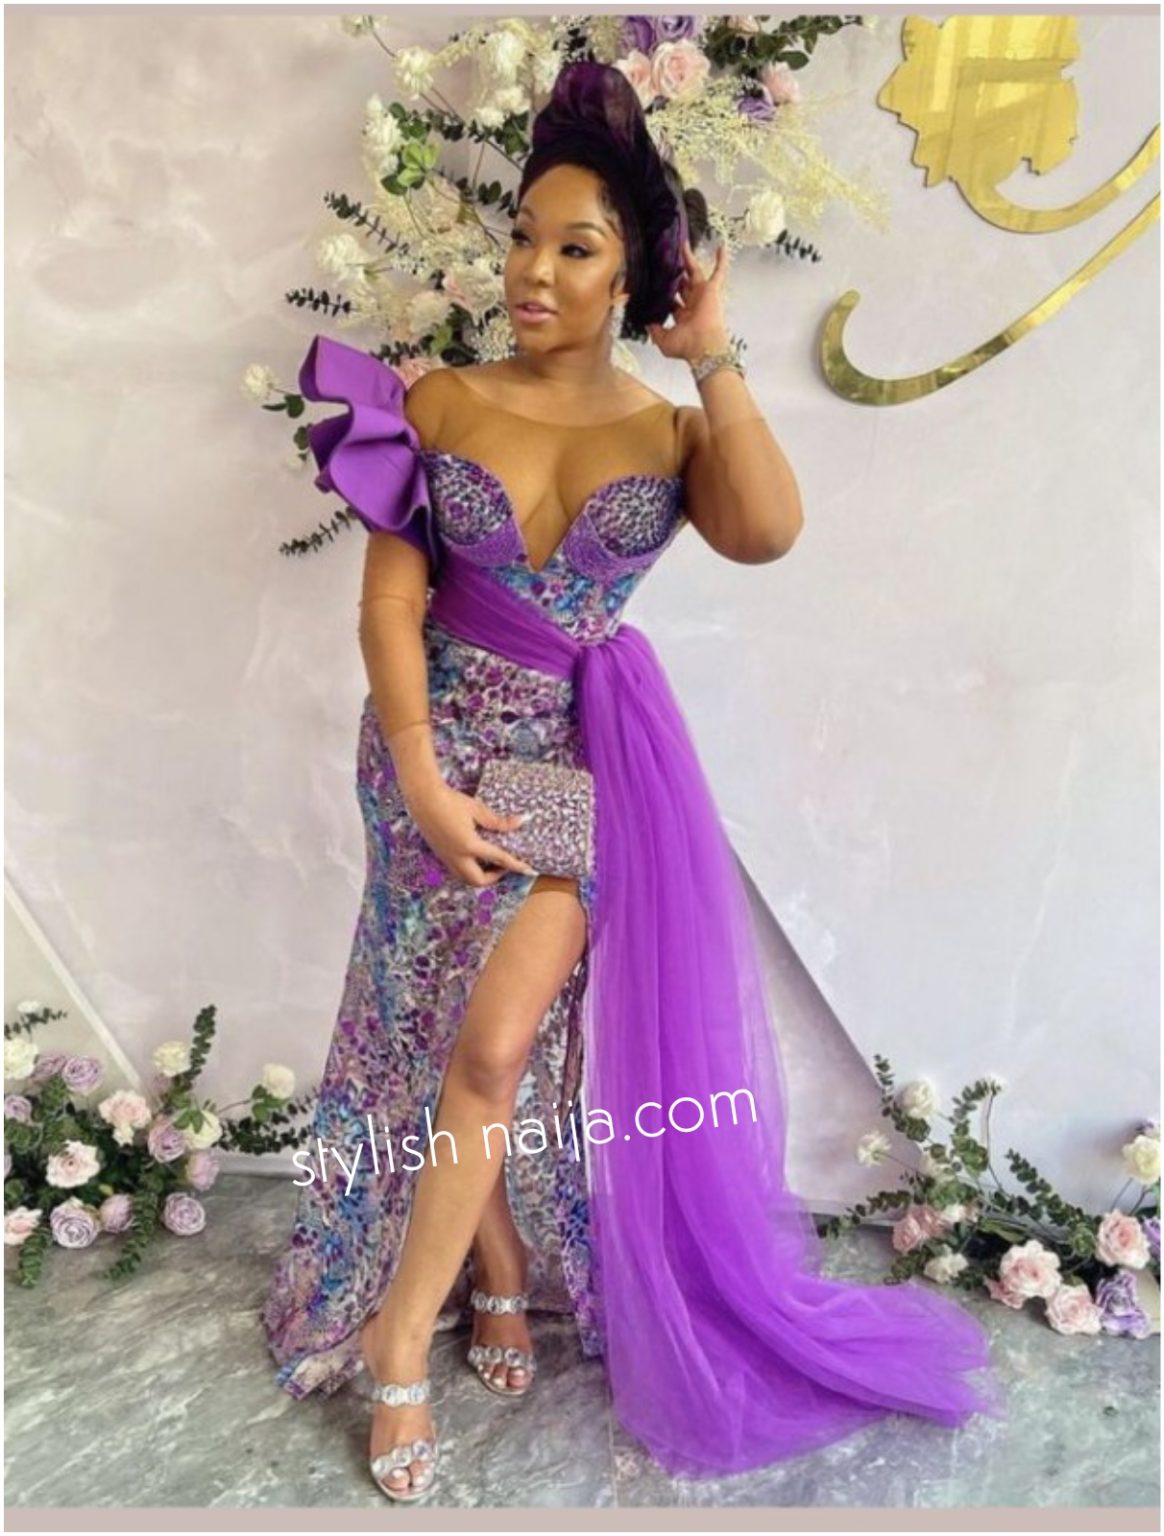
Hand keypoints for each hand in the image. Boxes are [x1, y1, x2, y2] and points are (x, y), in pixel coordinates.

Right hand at [407, 781, 536, 885]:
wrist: (423, 798)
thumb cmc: (450, 801)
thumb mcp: (477, 810)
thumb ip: (499, 821)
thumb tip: (521, 821)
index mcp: (469, 845)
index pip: (499, 859)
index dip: (516, 865)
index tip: (529, 870)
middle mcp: (457, 857)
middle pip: (479, 881)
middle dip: (494, 877)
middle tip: (504, 864)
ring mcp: (446, 857)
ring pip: (466, 878)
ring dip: (481, 875)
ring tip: (491, 860)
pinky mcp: (441, 854)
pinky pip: (458, 870)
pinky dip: (470, 869)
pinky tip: (476, 854)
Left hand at [645, 235, 731, 363]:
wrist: (703, 345)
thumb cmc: (687, 346)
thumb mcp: (664, 341)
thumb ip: (654, 330)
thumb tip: (646, 321)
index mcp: (683, 316)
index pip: (672, 301)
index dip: (664, 292)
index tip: (655, 281)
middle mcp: (693, 304)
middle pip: (682, 283)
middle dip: (675, 271)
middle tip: (668, 258)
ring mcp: (702, 295)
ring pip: (694, 272)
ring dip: (689, 259)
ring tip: (683, 244)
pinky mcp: (711, 290)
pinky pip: (719, 271)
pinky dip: (721, 260)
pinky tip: (721, 247)